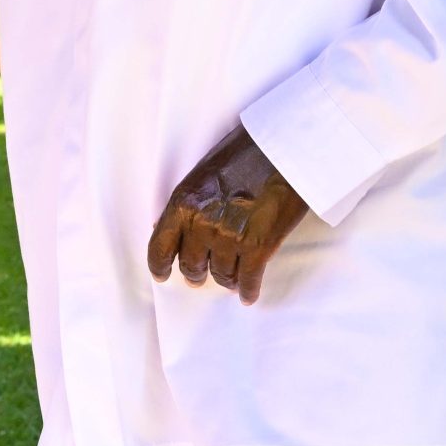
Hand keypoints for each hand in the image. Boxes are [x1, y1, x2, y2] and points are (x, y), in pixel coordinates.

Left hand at [144, 125, 310, 305]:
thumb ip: (188, 204)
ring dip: (225, 278)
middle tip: (199, 276)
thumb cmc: (246, 154)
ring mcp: (229, 238)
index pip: (160, 247)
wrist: (284, 150)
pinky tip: (247, 295)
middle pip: (191, 265)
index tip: (163, 274)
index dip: (160, 266)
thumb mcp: (203, 175)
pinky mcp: (257, 248)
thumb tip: (171, 227)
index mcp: (183, 203)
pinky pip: (247, 280)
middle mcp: (201, 224)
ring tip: (229, 278)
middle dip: (195, 273)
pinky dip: (247, 290)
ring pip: (221, 274)